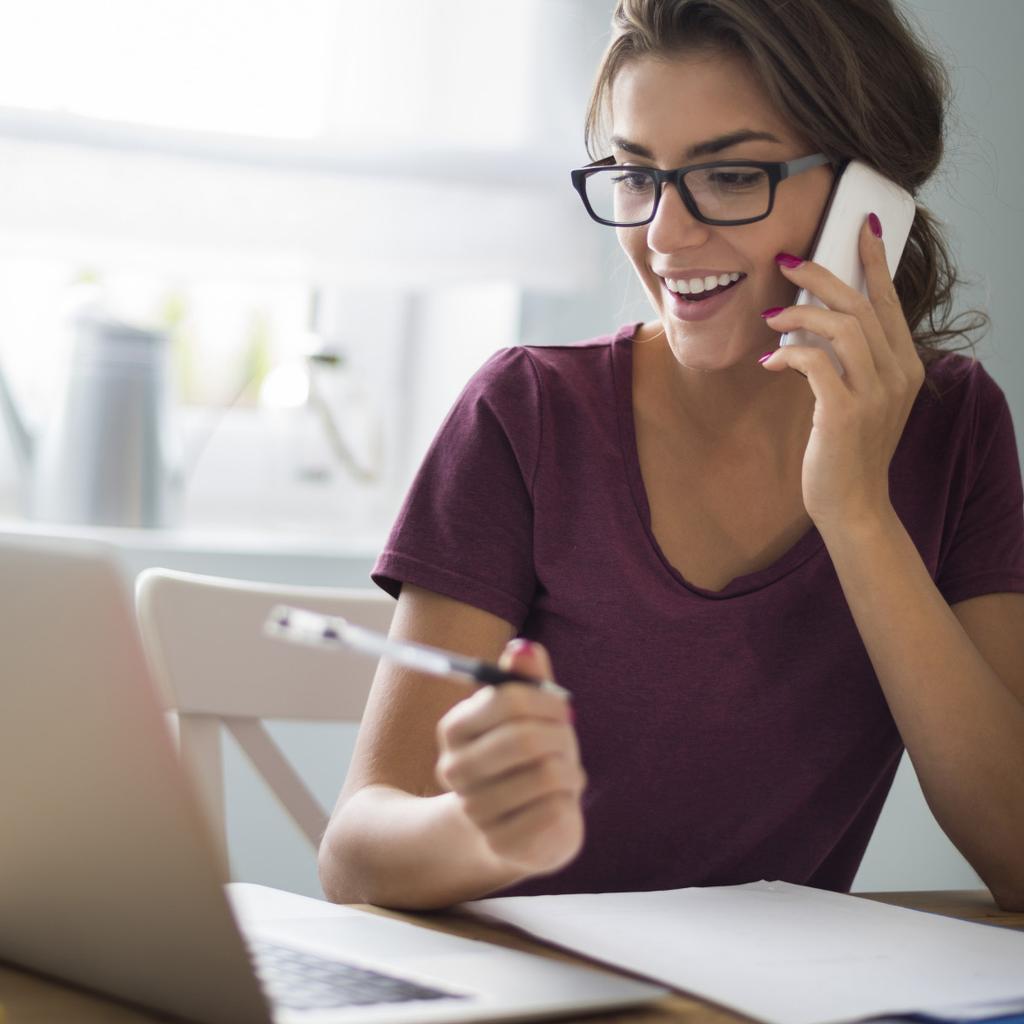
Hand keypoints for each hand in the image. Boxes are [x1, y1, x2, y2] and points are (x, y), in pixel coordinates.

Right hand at [435, 639, 584, 876]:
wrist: (522, 823)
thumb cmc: (529, 757)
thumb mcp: (531, 714)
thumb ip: (528, 680)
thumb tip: (524, 649)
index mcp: (455, 728)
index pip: (507, 699)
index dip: (547, 700)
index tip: (562, 709)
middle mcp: (454, 770)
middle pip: (525, 739)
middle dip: (561, 737)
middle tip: (567, 741)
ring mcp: (474, 810)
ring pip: (546, 775)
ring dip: (570, 771)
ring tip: (564, 775)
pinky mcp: (500, 843)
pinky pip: (554, 811)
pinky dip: (568, 802)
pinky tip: (558, 803)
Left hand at [759, 215, 924, 533]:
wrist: (854, 505)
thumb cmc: (848, 451)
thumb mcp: (859, 400)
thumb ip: (849, 364)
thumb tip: (812, 326)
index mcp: (904, 366)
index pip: (890, 303)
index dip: (874, 263)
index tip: (861, 228)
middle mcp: (897, 374)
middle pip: (861, 305)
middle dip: (822, 276)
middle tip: (787, 261)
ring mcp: (875, 394)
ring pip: (841, 327)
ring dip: (800, 313)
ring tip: (771, 314)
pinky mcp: (846, 413)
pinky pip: (814, 363)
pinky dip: (789, 353)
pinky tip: (770, 360)